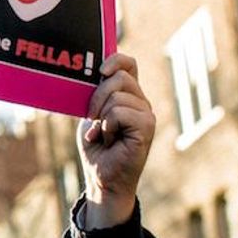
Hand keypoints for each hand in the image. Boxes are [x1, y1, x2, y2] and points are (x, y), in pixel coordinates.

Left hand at [78, 53, 154, 228]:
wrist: (101, 177)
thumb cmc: (96, 147)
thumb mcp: (90, 114)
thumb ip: (95, 94)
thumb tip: (96, 75)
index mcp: (127, 95)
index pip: (128, 64)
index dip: (116, 59)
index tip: (100, 70)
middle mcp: (140, 101)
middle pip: (119, 77)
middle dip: (97, 96)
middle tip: (92, 118)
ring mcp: (146, 114)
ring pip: (117, 96)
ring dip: (101, 117)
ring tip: (104, 134)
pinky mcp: (147, 127)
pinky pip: (120, 113)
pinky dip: (108, 126)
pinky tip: (111, 140)